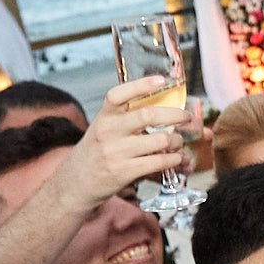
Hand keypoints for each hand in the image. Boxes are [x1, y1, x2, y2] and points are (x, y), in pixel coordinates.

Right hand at [48, 77, 192, 211]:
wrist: (76, 183)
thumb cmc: (98, 151)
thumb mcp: (106, 129)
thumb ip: (130, 119)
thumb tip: (171, 112)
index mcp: (104, 116)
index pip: (118, 94)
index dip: (141, 85)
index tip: (162, 81)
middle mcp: (108, 131)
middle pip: (148, 115)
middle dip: (176, 115)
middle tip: (186, 117)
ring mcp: (116, 152)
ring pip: (160, 140)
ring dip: (177, 141)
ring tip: (178, 142)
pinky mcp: (124, 172)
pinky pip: (159, 162)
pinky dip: (174, 159)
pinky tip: (176, 158)